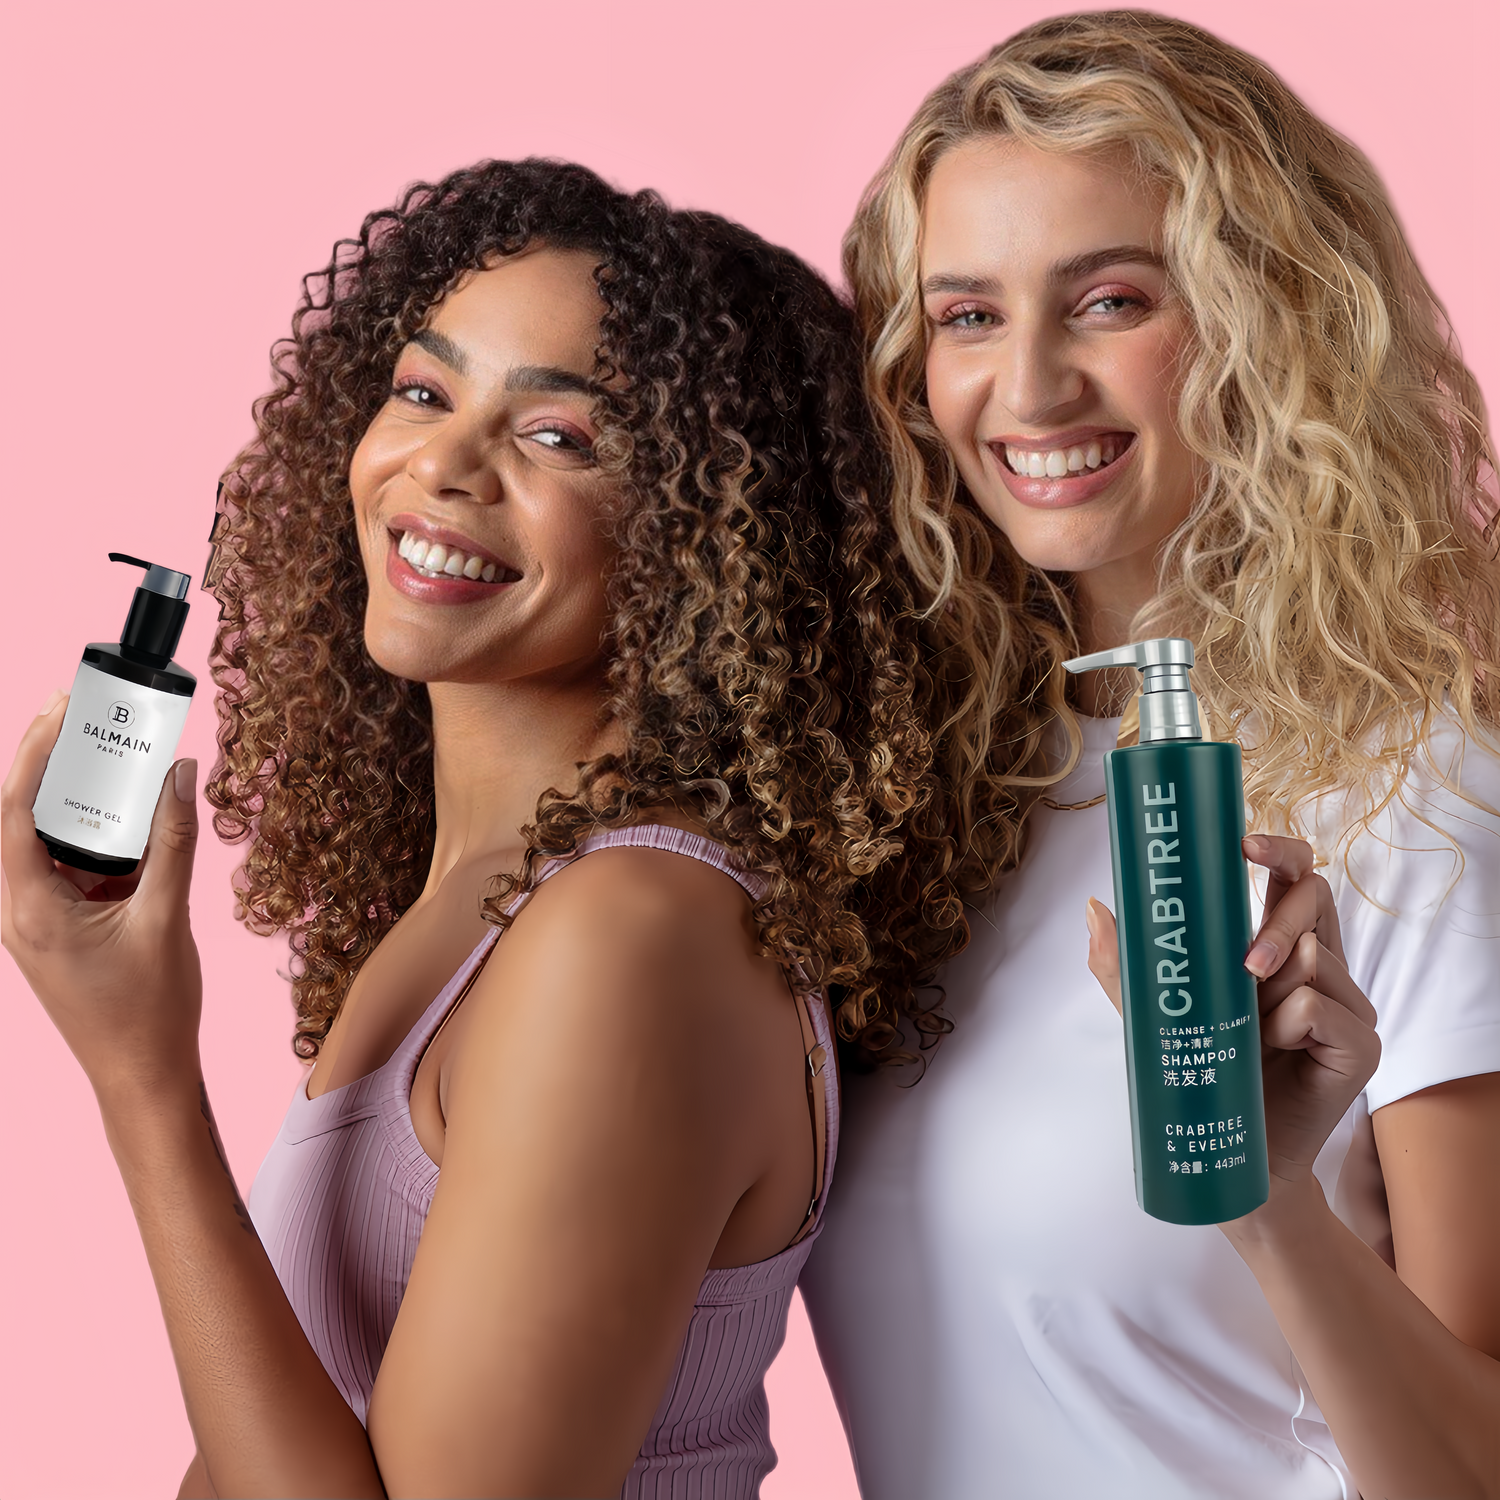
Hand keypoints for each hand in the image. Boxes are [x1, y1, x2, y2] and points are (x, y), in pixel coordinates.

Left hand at [1, 691, 203, 1105]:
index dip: (34, 753)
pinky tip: (135, 825)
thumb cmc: (148, 1013)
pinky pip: (69, 868)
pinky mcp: (58, 928)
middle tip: (86, 717)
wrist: (142, 1077)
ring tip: (117, 764)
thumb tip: (180, 775)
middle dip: (53, 765)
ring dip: (80, 804)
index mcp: (31, 909)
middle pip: (23, 819)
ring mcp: (37, 921)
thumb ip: (173, 842)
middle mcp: (20, 911)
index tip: (61, 708)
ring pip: (48, 842)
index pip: (13, 812)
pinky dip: (97, 841)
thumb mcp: (166, 918)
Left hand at [1085, 834, 1380, 1188]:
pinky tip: (1275, 1052)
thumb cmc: (1201, 1072)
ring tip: (1251, 1033)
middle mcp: (1319, 965)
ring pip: (1311, 958)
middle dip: (1273, 922)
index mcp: (1279, 944)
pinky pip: (1320, 1010)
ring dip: (1268, 993)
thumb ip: (1126, 964)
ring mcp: (1347, 1003)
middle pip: (1313, 897)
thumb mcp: (1153, 1012)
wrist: (1232, 1152)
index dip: (1281, 849)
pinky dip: (1287, 1027)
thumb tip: (1096, 905)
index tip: (1245, 842)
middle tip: (1245, 965)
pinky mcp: (1361, 1045)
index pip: (1295, 876)